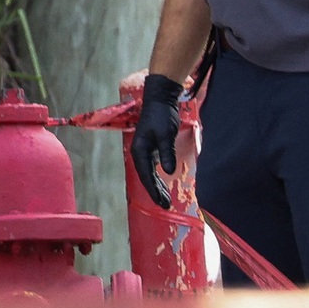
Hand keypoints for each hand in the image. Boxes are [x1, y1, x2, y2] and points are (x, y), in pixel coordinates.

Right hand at [129, 73, 182, 209]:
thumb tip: (168, 172)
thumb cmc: (162, 116)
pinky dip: (158, 178)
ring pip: (149, 174)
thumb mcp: (165, 134)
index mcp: (139, 150)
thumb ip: (166, 152)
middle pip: (146, 177)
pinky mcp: (151, 148)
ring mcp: (144, 151)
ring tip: (166, 200)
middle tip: (166, 206)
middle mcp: (139, 152)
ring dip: (157, 187)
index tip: (162, 203)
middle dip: (155, 192)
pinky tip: (163, 185)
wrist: (160, 100)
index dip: (153, 190)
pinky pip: (153, 168)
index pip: (146, 175)